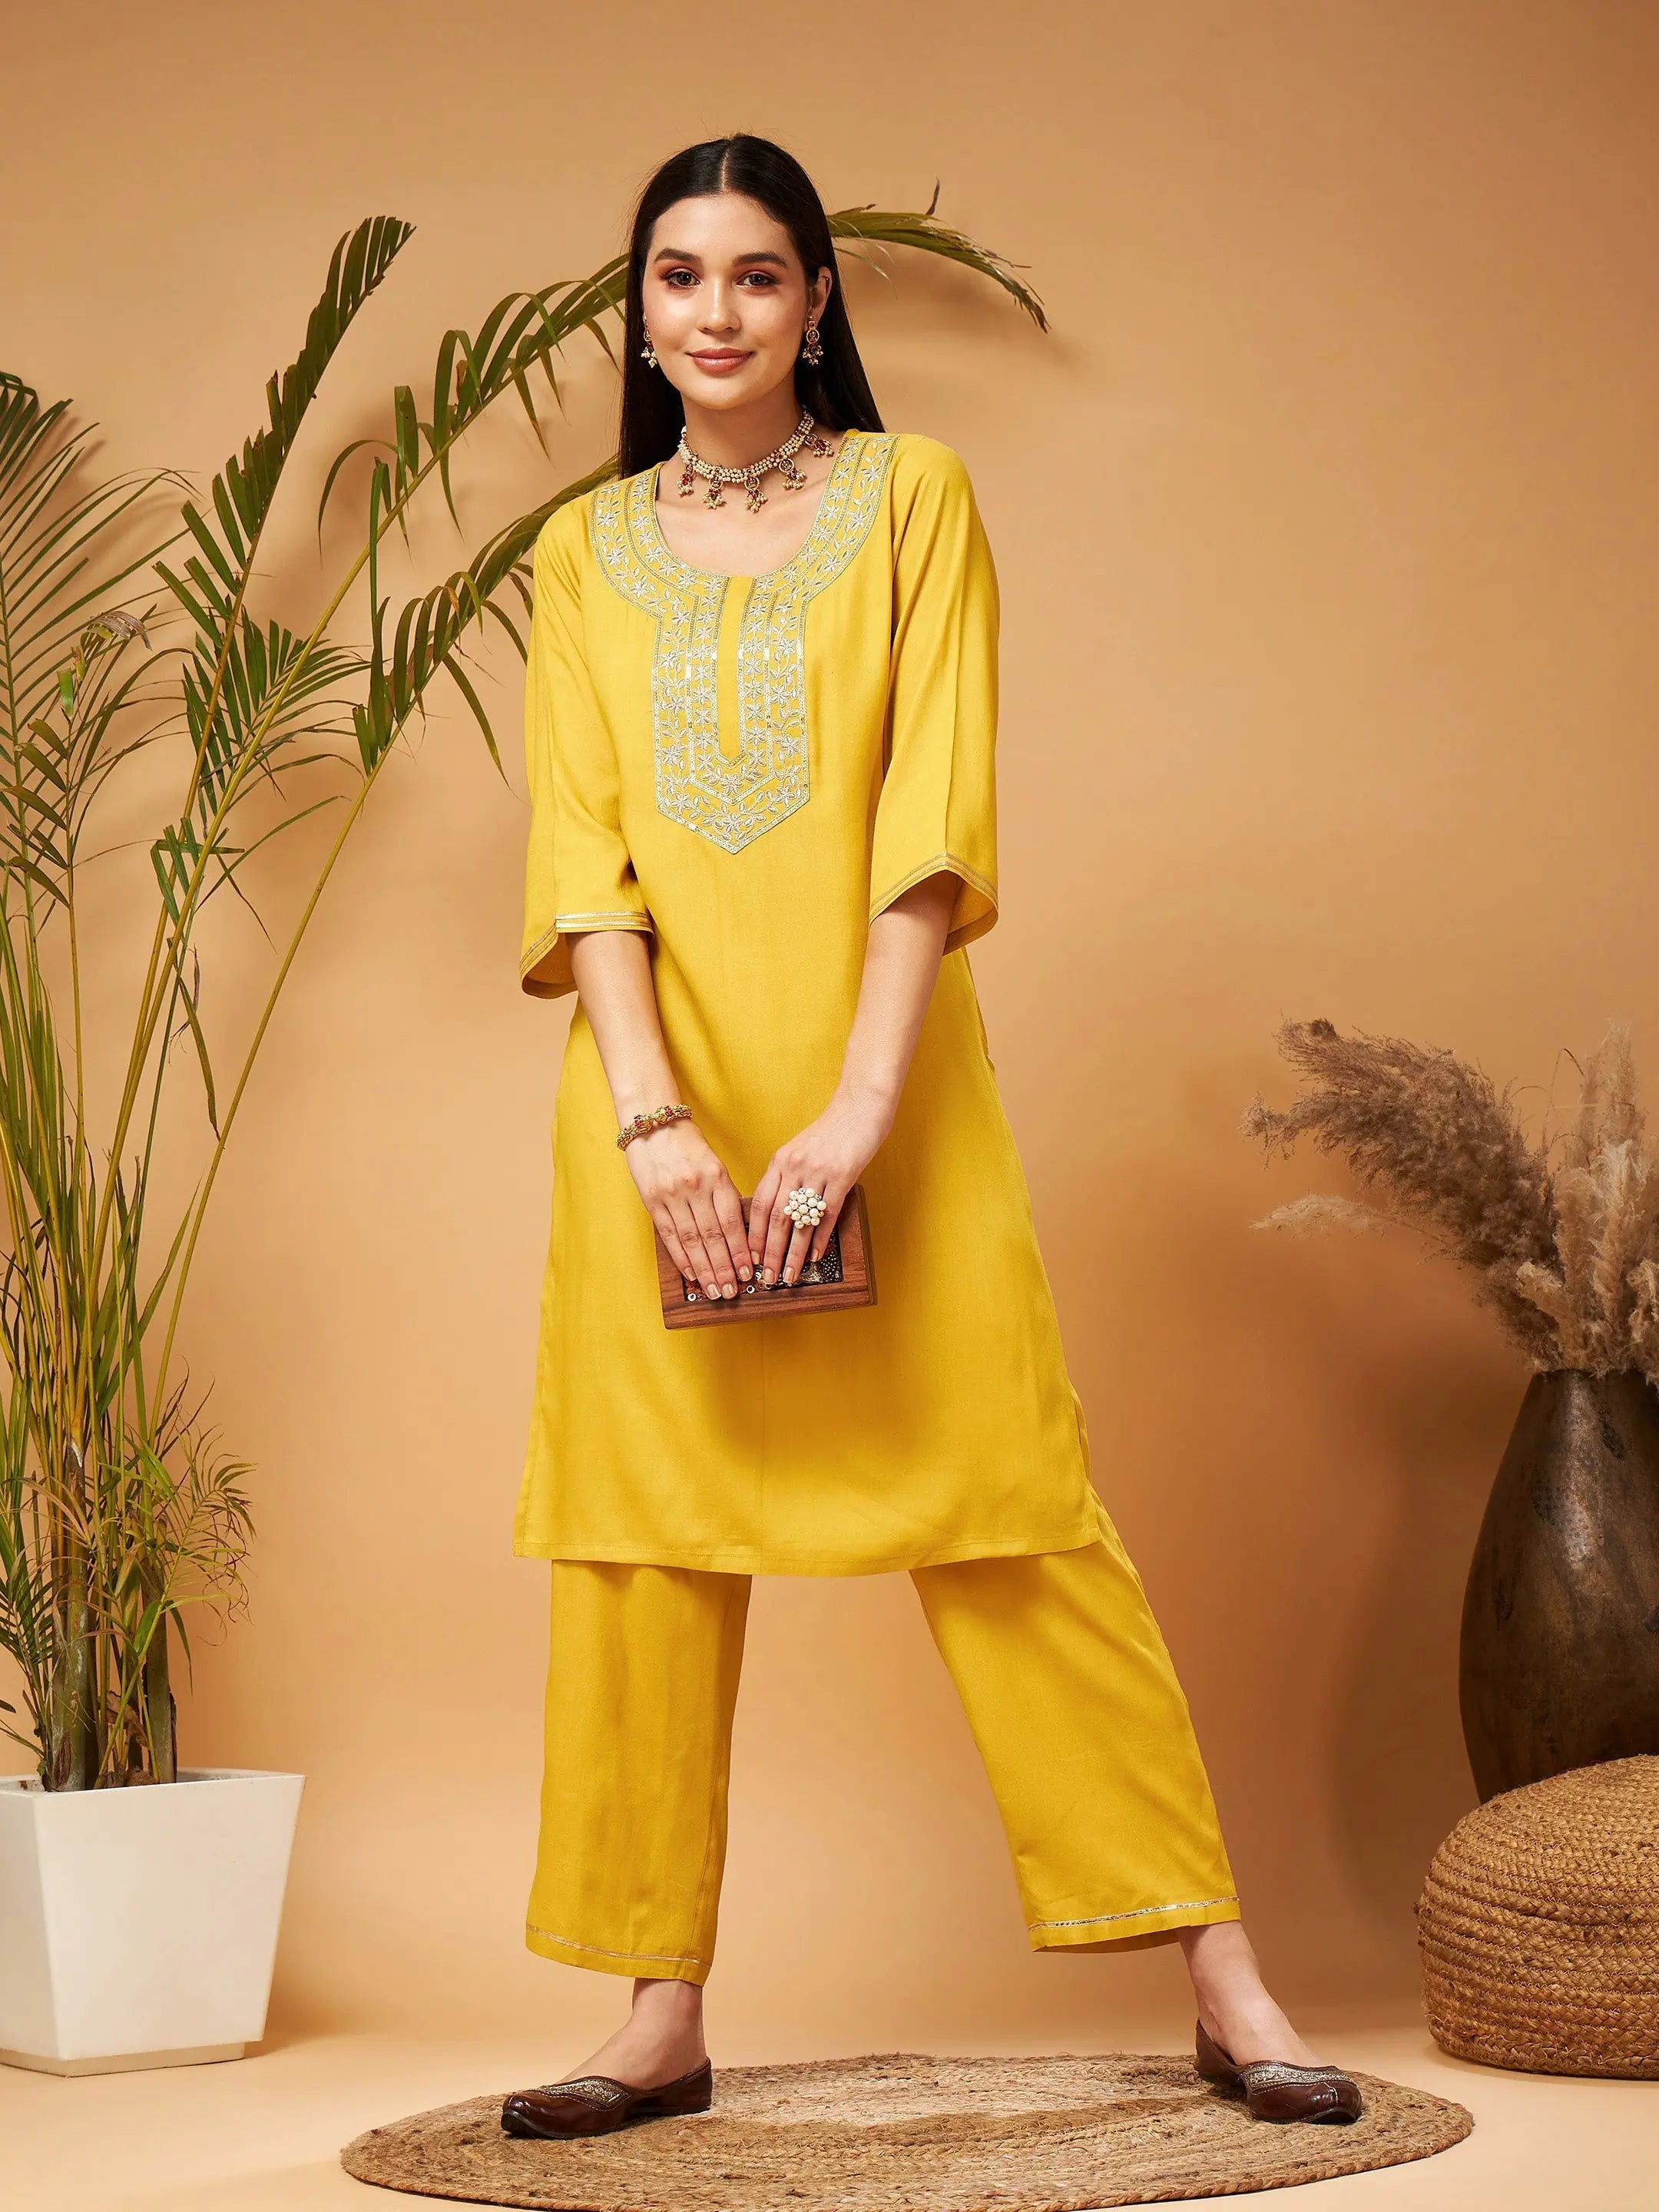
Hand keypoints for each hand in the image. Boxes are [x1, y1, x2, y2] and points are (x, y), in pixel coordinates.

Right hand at [624, 1119, 750, 1299]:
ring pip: (691, 1241)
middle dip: (724, 1268)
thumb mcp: (715, 1165)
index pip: (731, 1222)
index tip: (749, 1273)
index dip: (740, 1251)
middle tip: (731, 1291)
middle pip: (712, 1236)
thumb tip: (738, 1233)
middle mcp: (695, 1187)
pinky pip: (669, 1235)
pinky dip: (681, 1257)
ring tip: (713, 1290)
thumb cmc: (689, 1145)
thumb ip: (725, 1195)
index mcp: (716, 1177)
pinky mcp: (652, 1201)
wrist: (653, 1124)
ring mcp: (672, 1195)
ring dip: (704, 1269)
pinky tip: (690, 1273)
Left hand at [749, 1085, 893, 1287]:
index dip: (755, 1235)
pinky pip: (827, 1214)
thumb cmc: (831, 1131)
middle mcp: (794, 1168)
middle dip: (771, 1253)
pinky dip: (820, 1238)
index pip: (761, 1205)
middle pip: (777, 1219)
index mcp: (780, 1161)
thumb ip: (787, 1176)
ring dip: (794, 1253)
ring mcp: (818, 1172)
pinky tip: (815, 1255)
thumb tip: (778, 1211)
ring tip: (791, 1274)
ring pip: (800, 1222)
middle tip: (768, 1278)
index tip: (752, 1258)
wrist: (859, 1107)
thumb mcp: (799, 1149)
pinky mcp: (842, 1176)